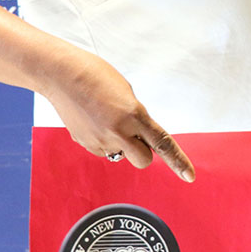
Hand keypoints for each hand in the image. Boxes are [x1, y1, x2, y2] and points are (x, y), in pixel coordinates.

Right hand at [43, 50, 194, 180]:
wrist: (61, 74)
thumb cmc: (95, 75)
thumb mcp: (127, 92)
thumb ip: (137, 117)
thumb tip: (138, 136)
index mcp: (134, 115)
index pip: (163, 144)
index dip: (179, 162)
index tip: (189, 176)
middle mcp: (118, 132)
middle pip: (143, 160)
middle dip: (143, 152)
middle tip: (135, 134)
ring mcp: (100, 140)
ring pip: (121, 156)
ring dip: (122, 145)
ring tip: (107, 119)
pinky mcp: (85, 144)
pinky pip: (103, 150)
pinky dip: (103, 140)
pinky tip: (94, 120)